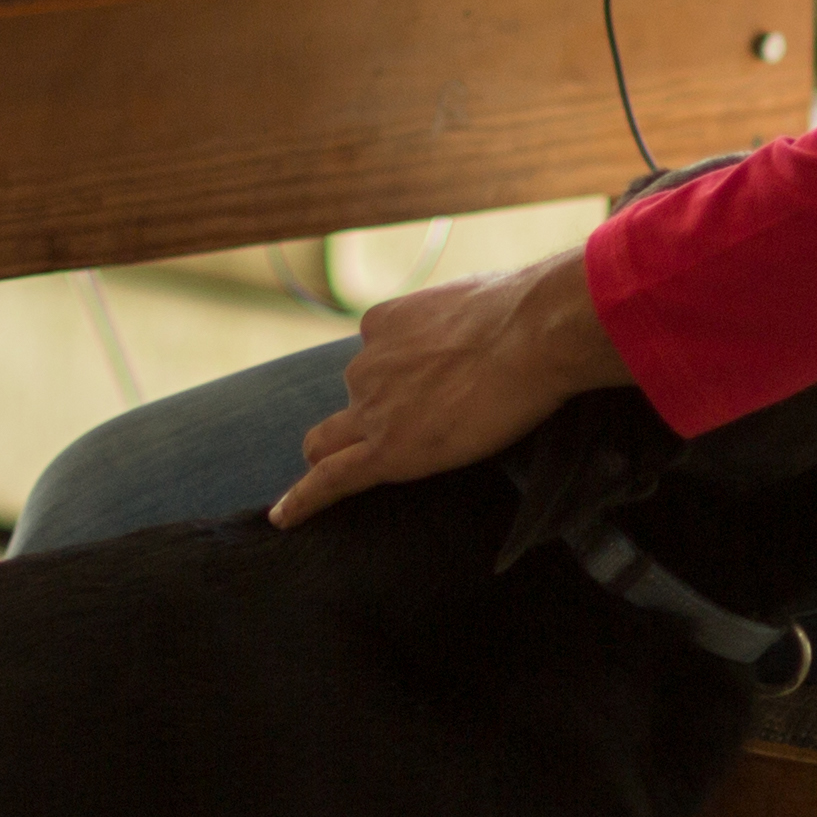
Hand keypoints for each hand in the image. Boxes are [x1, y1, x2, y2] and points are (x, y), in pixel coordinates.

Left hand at [276, 253, 631, 526]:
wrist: (533, 333)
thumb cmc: (522, 311)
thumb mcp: (476, 297)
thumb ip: (463, 318)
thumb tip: (490, 322)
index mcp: (386, 322)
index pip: (375, 356)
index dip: (394, 377)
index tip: (418, 389)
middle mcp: (368, 363)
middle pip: (350, 403)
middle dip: (367, 418)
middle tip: (409, 434)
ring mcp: (372, 408)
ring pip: (332, 441)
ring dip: (348, 454)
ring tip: (378, 476)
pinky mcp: (385, 450)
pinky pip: (330, 480)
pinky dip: (303, 501)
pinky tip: (284, 519)